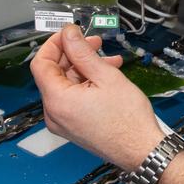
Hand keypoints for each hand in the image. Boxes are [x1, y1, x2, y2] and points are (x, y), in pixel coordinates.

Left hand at [30, 25, 163, 168]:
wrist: (141, 151)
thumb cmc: (128, 119)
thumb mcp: (105, 76)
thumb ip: (82, 52)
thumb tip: (69, 34)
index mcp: (57, 101)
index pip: (41, 63)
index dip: (54, 44)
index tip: (71, 33)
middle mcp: (54, 114)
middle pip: (53, 74)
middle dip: (74, 55)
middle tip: (95, 43)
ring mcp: (63, 123)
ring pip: (66, 85)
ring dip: (84, 69)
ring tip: (109, 61)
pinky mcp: (73, 127)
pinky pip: (73, 99)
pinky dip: (86, 84)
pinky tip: (107, 77)